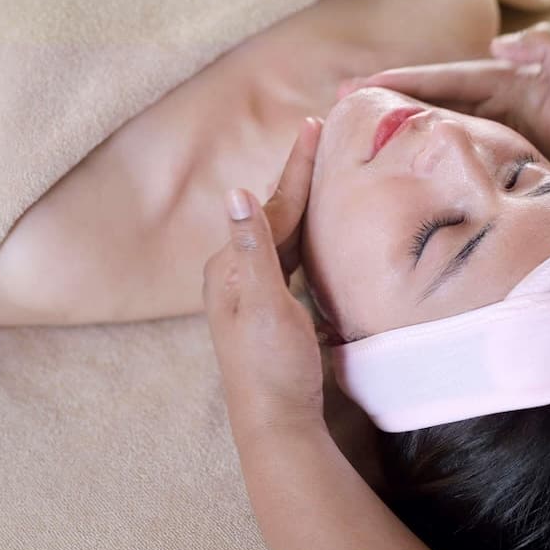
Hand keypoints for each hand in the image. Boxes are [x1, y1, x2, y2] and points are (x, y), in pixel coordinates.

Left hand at [202, 117, 325, 446]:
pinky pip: (287, 257)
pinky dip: (304, 234)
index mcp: (230, 266)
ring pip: (281, 234)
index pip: (270, 206)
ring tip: (319, 173)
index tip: (313, 126)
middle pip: (273, 214)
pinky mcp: (269, 308)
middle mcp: (235, 273)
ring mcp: (251, 292)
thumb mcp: (262, 305)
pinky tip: (314, 230)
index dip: (295, 168)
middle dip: (298, 177)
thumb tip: (236, 191)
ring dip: (301, 202)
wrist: (276, 423)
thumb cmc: (270, 367)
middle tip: (318, 136)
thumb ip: (252, 247)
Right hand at [342, 24, 549, 200]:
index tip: (364, 84)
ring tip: (347, 130)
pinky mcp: (483, 162)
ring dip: (389, 126)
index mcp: (498, 82)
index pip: (442, 79)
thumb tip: (497, 44)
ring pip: (426, 127)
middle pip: (423, 99)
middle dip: (381, 98)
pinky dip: (412, 154)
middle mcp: (482, 105)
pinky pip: (442, 155)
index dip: (402, 79)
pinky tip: (386, 163)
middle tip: (335, 103)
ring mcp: (481, 134)